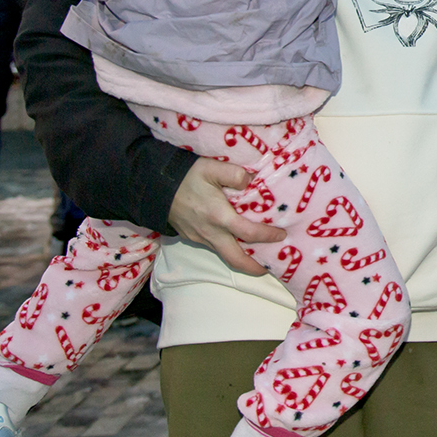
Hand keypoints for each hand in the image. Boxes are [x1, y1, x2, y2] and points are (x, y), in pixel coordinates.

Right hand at [167, 157, 281, 275]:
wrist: (154, 187)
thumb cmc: (186, 176)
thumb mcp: (212, 167)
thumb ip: (235, 174)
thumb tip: (252, 181)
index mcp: (219, 216)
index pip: (249, 233)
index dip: (268, 236)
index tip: (282, 235)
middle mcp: (211, 233)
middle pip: (236, 260)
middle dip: (255, 268)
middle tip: (271, 268)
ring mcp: (201, 238)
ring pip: (225, 256)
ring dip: (242, 260)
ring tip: (259, 257)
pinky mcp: (193, 238)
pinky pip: (215, 249)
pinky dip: (230, 250)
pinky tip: (238, 242)